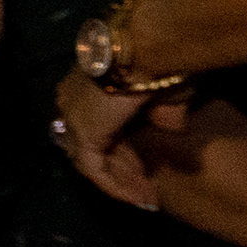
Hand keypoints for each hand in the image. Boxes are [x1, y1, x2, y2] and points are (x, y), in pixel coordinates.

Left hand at [53, 71, 163, 209]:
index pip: (97, 123)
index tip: (144, 165)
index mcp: (87, 83)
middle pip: (94, 145)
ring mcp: (74, 118)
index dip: (121, 147)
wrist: (146, 47)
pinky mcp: (84, 134)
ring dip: (122, 181)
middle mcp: (72, 100)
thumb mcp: (167, 90)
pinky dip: (117, 187)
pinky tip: (140, 199)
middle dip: (123, 169)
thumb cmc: (160, 60)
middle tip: (147, 188)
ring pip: (93, 161)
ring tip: (148, 198)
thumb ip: (166, 111)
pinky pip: (96, 170)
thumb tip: (174, 126)